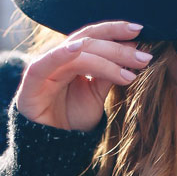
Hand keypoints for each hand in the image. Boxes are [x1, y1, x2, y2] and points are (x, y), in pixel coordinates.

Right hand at [14, 20, 152, 131]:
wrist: (50, 144)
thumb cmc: (71, 117)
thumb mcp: (96, 94)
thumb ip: (109, 73)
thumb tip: (133, 49)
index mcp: (73, 57)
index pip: (95, 36)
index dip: (116, 31)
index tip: (140, 31)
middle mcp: (59, 56)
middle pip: (89, 42)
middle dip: (118, 49)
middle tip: (144, 58)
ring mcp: (45, 65)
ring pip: (76, 52)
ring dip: (104, 59)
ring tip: (128, 69)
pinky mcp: (31, 80)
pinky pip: (46, 62)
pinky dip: (61, 54)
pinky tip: (78, 50)